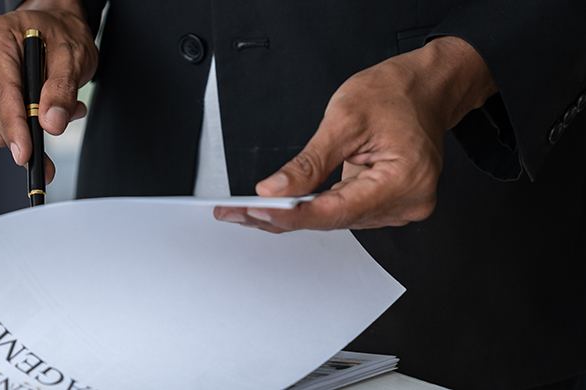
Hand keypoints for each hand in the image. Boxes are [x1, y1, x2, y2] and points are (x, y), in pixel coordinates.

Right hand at [0, 0, 97, 182]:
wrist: (50, 29)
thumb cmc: (58, 35)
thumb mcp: (74, 56)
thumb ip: (63, 90)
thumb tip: (52, 123)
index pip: (1, 90)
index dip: (14, 125)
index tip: (24, 153)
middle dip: (25, 130)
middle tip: (58, 125)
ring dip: (21, 127)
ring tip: (49, 108)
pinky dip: (11, 126)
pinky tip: (29, 110)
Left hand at [214, 36, 497, 232]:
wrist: (423, 88)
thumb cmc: (394, 94)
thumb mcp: (344, 120)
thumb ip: (309, 162)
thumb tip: (276, 190)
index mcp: (404, 179)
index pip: (336, 210)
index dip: (292, 214)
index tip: (256, 212)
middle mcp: (408, 200)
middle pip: (332, 220)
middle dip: (282, 216)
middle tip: (236, 212)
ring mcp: (401, 206)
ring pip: (334, 220)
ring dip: (292, 215)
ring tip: (248, 210)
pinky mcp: (388, 204)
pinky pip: (342, 212)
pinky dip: (310, 208)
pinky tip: (280, 206)